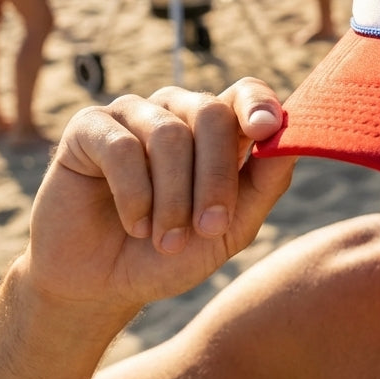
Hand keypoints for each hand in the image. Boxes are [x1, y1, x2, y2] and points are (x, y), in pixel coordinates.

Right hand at [25, 79, 295, 314]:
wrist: (102, 286)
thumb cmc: (172, 255)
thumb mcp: (230, 229)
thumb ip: (264, 184)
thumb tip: (290, 139)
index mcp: (217, 129)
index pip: (245, 92)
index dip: (259, 104)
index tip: (266, 130)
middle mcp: (177, 111)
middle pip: (212, 114)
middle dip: (216, 177)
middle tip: (210, 229)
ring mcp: (133, 113)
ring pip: (170, 135)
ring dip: (174, 198)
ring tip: (167, 239)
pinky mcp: (89, 128)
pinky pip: (123, 148)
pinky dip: (135, 195)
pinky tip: (135, 224)